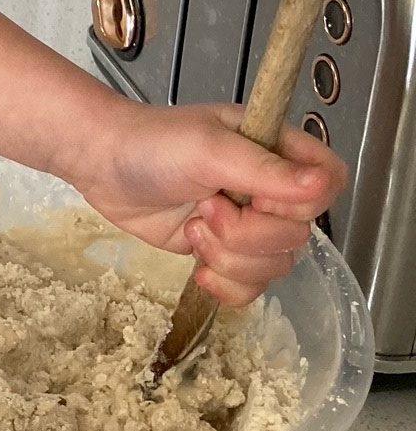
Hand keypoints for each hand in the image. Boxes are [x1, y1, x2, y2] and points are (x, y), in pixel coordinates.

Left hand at [70, 99, 347, 306]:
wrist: (102, 165)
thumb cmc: (153, 144)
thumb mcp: (208, 149)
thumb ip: (264, 170)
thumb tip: (322, 186)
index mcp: (276, 150)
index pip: (327, 185)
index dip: (299, 205)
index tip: (256, 198)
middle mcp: (269, 188)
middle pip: (298, 236)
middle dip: (247, 235)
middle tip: (205, 209)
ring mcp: (247, 223)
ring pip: (275, 266)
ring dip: (229, 257)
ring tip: (193, 228)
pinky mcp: (223, 251)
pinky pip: (250, 286)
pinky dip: (225, 284)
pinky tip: (197, 267)